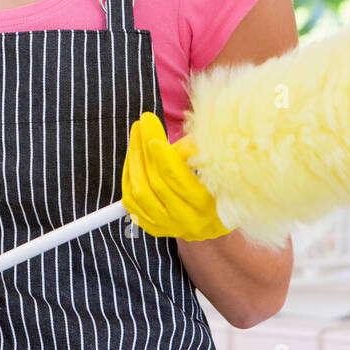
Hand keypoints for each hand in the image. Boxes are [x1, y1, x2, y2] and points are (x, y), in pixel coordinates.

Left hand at [121, 112, 229, 241]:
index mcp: (205, 205)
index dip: (162, 153)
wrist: (216, 221)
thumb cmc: (220, 186)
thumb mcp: (216, 169)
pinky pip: (131, 200)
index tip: (153, 129)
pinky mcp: (152, 226)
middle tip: (142, 123)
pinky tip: (133, 156)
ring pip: (139, 190)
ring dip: (134, 158)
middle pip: (155, 180)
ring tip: (137, 135)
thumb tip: (175, 138)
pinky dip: (129, 175)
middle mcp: (185, 219)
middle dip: (145, 147)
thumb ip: (197, 153)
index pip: (175, 177)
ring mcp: (166, 225)